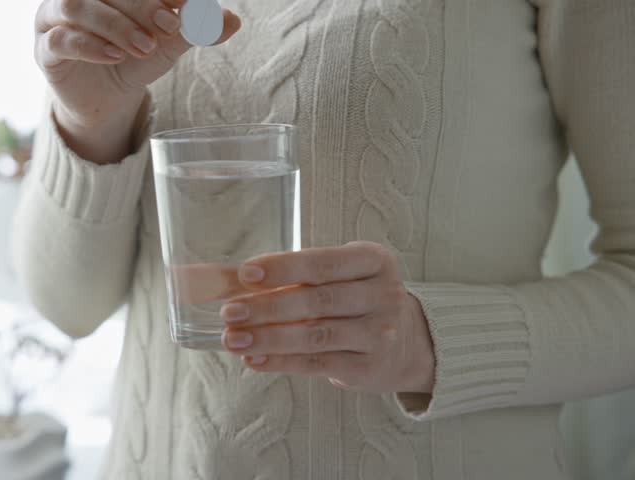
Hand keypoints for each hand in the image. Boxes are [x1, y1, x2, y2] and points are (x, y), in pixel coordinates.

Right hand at [34, 0, 241, 162]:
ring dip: (115, 24)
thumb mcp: (170, 44)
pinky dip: (90, 47)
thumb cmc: (136, 59)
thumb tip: (233, 20)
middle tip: (170, 26)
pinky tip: (116, 57)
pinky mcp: (45, 50)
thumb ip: (195, 28)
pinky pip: (60, 40)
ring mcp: (54, 18)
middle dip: (141, 5)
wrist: (108, 100)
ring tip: (144, 46)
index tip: (187, 1)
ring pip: (77, 7)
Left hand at [221, 241, 435, 393]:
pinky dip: (282, 362)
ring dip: (268, 337)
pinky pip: (318, 363)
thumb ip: (295, 276)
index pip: (323, 263)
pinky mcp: (369, 367)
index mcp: (373, 261)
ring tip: (233, 339)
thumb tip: (229, 279)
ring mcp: (379, 333)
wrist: (408, 343)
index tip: (246, 273)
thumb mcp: (339, 276)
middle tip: (229, 312)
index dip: (283, 268)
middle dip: (267, 306)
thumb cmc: (358, 300)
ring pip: (315, 335)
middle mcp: (382, 295)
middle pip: (317, 300)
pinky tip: (254, 358)